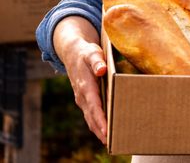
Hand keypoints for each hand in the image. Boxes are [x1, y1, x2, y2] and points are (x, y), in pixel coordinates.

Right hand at [54, 17, 107, 143]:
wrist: (73, 54)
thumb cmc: (86, 53)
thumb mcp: (92, 52)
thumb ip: (97, 60)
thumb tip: (101, 69)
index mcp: (86, 86)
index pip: (94, 105)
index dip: (100, 118)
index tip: (107, 130)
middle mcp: (83, 96)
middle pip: (92, 117)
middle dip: (100, 130)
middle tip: (112, 142)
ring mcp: (83, 99)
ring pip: (90, 118)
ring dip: (98, 130)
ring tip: (110, 141)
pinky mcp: (85, 99)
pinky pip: (91, 114)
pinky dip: (97, 124)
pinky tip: (105, 131)